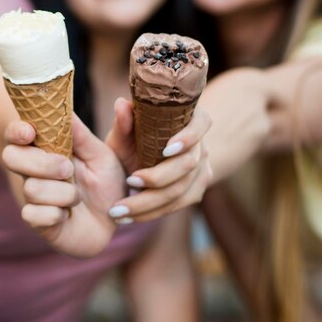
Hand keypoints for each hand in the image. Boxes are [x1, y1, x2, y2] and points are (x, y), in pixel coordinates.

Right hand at [2, 114, 125, 257]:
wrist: (115, 220)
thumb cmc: (106, 183)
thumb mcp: (101, 156)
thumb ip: (82, 135)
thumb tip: (67, 110)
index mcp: (46, 149)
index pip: (16, 133)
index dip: (16, 130)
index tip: (30, 133)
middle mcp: (33, 171)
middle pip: (11, 156)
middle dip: (40, 162)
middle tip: (68, 168)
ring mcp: (33, 197)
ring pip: (31, 188)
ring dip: (63, 193)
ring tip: (78, 197)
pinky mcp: (37, 221)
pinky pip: (33, 215)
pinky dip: (56, 214)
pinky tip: (68, 215)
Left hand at [104, 98, 212, 222]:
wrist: (146, 158)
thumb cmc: (136, 138)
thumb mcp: (127, 132)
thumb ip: (124, 122)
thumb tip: (120, 104)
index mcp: (192, 121)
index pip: (201, 125)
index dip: (188, 137)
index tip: (166, 149)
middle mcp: (201, 146)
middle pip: (187, 165)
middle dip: (157, 178)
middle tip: (128, 181)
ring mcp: (202, 170)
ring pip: (180, 191)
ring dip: (148, 203)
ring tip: (119, 209)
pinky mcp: (196, 191)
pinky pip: (176, 206)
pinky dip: (151, 213)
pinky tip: (128, 217)